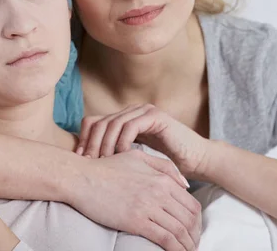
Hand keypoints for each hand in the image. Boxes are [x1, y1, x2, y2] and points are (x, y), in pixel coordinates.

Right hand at [70, 150, 201, 250]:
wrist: (81, 178)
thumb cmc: (106, 168)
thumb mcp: (137, 157)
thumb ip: (163, 167)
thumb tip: (185, 184)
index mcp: (161, 178)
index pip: (191, 204)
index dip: (196, 222)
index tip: (193, 232)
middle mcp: (159, 192)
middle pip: (189, 220)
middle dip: (194, 236)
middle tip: (191, 245)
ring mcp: (148, 207)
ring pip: (180, 231)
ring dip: (187, 246)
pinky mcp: (136, 221)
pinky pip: (165, 239)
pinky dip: (175, 249)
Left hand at [77, 104, 211, 179]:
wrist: (195, 160)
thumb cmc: (164, 164)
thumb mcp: (133, 159)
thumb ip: (114, 154)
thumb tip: (86, 163)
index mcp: (123, 119)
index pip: (93, 122)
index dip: (84, 139)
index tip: (80, 160)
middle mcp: (131, 111)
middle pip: (100, 122)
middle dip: (91, 143)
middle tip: (88, 163)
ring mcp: (143, 111)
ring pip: (112, 123)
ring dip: (105, 144)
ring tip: (103, 162)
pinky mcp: (155, 116)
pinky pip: (130, 126)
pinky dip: (122, 141)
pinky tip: (122, 156)